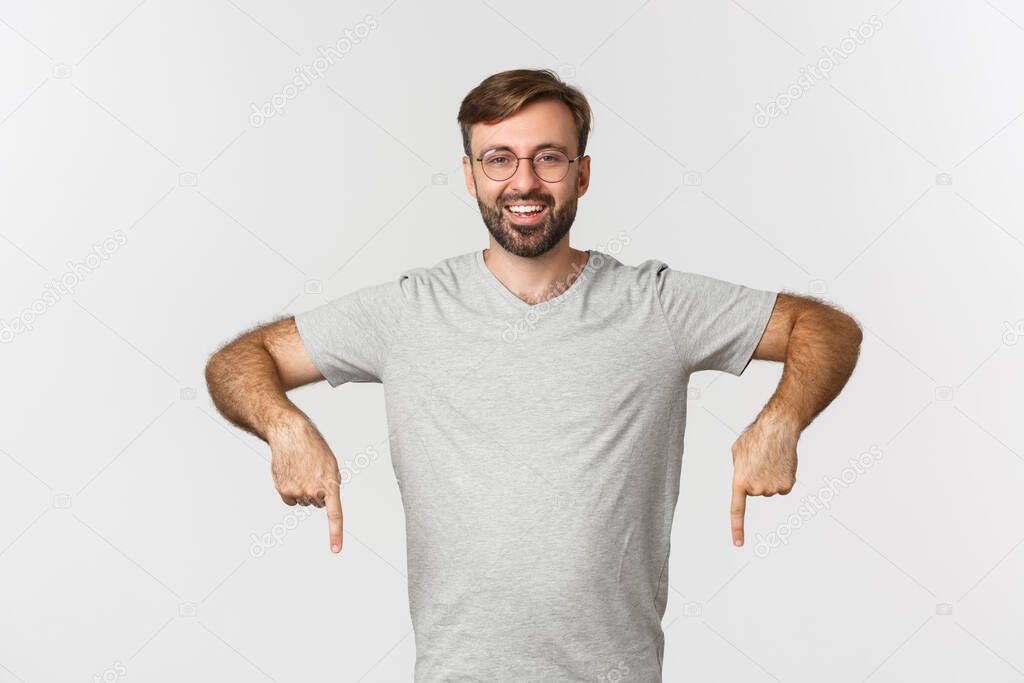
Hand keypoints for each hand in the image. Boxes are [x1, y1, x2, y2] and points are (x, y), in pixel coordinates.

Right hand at [268, 416, 343, 553]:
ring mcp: (297, 492)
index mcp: (330, 483)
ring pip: (305, 501)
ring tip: (302, 470)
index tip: (336, 550)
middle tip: (313, 472)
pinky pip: (292, 501)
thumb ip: (331, 485)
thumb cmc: (313, 447)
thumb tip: (325, 501)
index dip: (335, 534)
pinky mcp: (284, 490)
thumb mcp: (330, 464)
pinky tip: (291, 475)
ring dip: (304, 489)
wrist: (290, 434)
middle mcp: (313, 491)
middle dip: (318, 491)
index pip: (334, 514)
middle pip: (318, 503)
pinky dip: (292, 491)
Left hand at [730, 413, 798, 546]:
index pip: (737, 511)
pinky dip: (782, 476)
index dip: (737, 529)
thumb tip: (743, 479)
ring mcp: (773, 489)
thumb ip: (738, 469)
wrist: (777, 430)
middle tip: (759, 462)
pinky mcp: (787, 486)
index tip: (738, 544)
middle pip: (756, 491)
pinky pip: (782, 486)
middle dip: (757, 478)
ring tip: (769, 460)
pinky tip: (780, 464)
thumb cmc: (755, 438)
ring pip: (770, 488)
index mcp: (740, 482)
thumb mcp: (737, 453)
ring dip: (770, 476)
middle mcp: (756, 490)